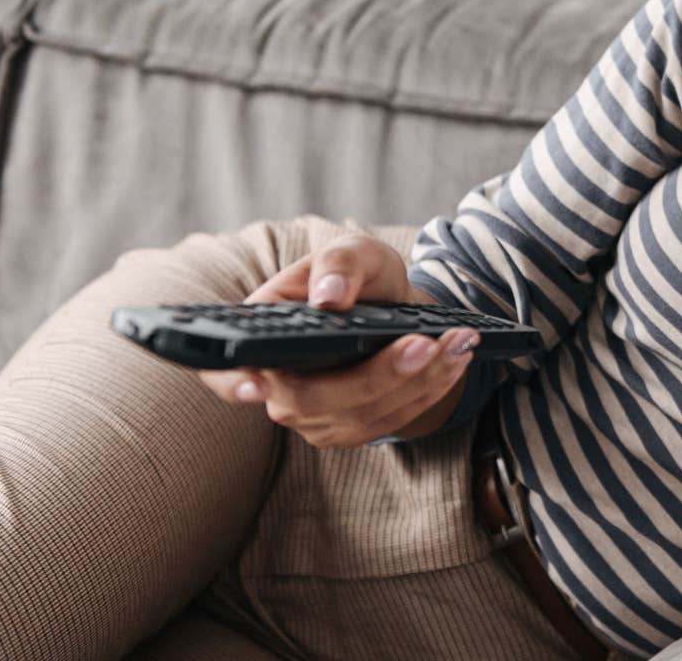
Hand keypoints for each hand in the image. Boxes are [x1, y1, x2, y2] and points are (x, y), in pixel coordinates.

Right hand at [196, 233, 477, 446]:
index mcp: (261, 335)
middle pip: (314, 399)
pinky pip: (390, 421)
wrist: (389, 304)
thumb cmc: (357, 275)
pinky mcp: (351, 427)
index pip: (224, 369)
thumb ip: (338, 266)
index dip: (232, 382)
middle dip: (376, 375)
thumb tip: (328, 299)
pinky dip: (429, 390)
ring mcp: (313, 414)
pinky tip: (457, 359)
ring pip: (361, 415)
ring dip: (418, 381)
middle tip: (424, 343)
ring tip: (457, 343)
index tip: (255, 386)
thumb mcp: (352, 253)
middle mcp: (278, 386)